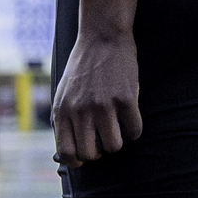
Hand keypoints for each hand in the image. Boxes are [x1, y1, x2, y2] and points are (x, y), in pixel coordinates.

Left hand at [52, 30, 142, 164]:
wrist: (102, 37)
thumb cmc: (83, 67)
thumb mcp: (63, 93)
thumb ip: (65, 120)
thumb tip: (69, 153)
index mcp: (63, 110)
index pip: (68, 152)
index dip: (78, 160)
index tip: (86, 155)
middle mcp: (81, 110)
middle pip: (91, 154)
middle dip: (100, 151)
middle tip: (103, 138)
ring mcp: (104, 105)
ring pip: (114, 146)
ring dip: (118, 140)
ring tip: (117, 126)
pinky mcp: (126, 98)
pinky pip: (134, 131)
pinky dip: (133, 129)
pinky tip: (129, 118)